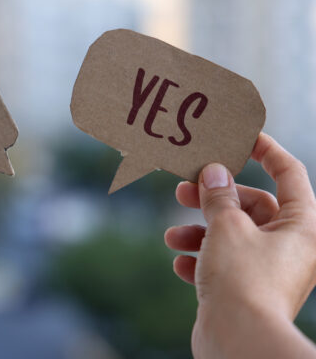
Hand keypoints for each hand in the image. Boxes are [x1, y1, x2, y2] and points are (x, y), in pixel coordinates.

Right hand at [164, 133, 315, 357]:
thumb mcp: (227, 226)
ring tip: (172, 236)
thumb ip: (218, 194)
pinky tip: (181, 264)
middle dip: (213, 198)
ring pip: (232, 236)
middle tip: (183, 189)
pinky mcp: (247, 290)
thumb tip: (214, 171)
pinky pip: (223, 264)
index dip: (266, 150)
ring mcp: (268, 269)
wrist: (239, 342)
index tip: (240, 137)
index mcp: (301, 226)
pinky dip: (201, 261)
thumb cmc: (242, 281)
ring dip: (199, 232)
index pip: (289, 173)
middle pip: (251, 206)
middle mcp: (290, 246)